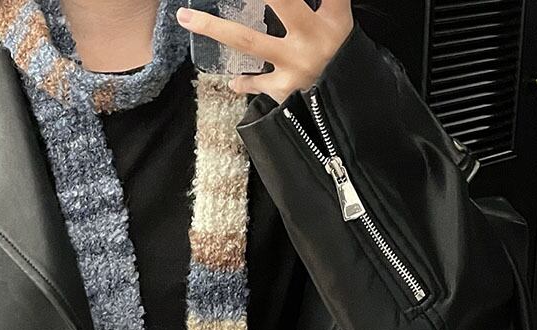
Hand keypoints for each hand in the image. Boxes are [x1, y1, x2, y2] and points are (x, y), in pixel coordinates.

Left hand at [176, 0, 353, 102]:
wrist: (349, 112)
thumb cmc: (341, 61)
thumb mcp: (338, 28)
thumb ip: (324, 6)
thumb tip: (302, 1)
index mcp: (333, 18)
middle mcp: (312, 37)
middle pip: (280, 0)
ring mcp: (294, 64)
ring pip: (248, 41)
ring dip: (214, 27)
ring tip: (187, 17)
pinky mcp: (283, 89)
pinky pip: (255, 82)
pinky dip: (243, 82)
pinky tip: (233, 81)